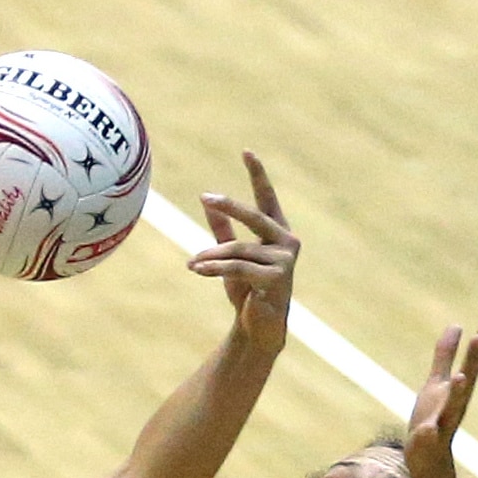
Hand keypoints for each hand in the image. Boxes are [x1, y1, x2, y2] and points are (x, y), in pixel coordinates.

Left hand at [188, 151, 298, 355]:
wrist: (257, 327)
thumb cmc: (248, 290)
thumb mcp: (232, 256)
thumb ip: (223, 229)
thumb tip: (207, 201)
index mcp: (277, 231)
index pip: (267, 197)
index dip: (258, 174)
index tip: (246, 151)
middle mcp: (286, 241)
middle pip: (255, 216)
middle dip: (230, 206)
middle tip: (206, 197)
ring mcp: (284, 260)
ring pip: (239, 248)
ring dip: (211, 256)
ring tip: (191, 264)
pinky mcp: (276, 278)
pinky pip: (238, 267)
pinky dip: (214, 268)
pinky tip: (196, 270)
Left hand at [406, 312, 477, 462]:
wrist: (428, 461)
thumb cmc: (433, 418)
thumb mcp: (437, 382)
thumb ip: (446, 355)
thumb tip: (456, 325)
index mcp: (457, 389)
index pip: (473, 360)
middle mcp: (455, 404)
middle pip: (468, 378)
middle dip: (474, 358)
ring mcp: (442, 424)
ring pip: (452, 408)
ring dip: (457, 392)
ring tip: (460, 376)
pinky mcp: (427, 444)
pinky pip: (428, 438)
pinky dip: (428, 434)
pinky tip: (427, 429)